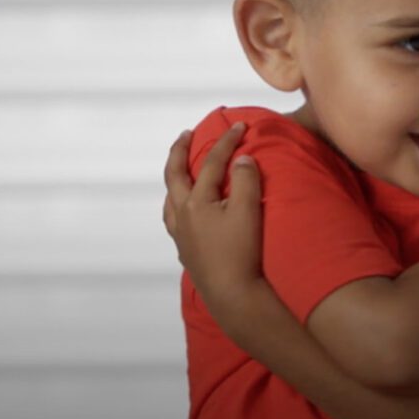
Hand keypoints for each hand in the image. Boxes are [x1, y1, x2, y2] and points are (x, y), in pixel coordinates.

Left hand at [162, 123, 264, 300]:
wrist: (231, 292)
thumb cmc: (241, 251)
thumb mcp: (249, 211)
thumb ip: (246, 180)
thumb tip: (242, 159)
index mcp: (196, 201)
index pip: (212, 163)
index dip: (226, 142)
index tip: (238, 126)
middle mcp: (182, 215)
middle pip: (174, 175)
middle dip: (179, 152)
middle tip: (186, 135)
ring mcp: (180, 234)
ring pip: (169, 199)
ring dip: (175, 179)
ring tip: (182, 171)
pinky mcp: (185, 250)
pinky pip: (173, 219)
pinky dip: (176, 205)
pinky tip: (185, 211)